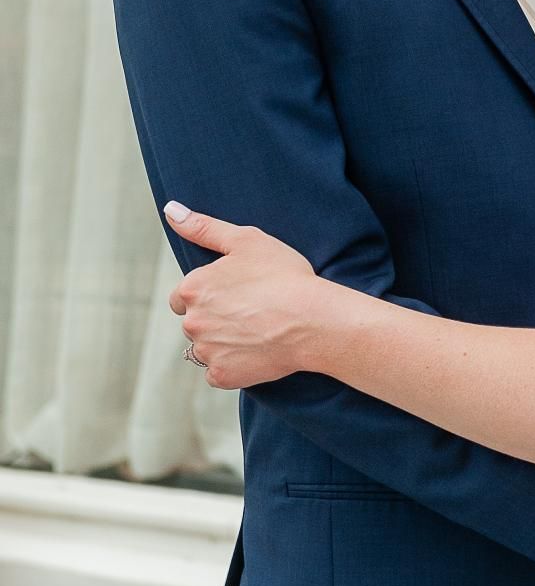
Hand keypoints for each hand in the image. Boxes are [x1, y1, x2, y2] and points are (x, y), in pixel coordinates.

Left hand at [165, 202, 315, 387]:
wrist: (313, 320)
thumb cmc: (284, 276)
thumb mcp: (246, 240)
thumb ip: (203, 227)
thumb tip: (170, 209)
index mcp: (192, 288)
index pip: (182, 296)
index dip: (207, 293)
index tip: (234, 293)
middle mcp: (192, 322)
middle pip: (194, 322)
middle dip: (214, 318)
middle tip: (250, 310)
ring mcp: (206, 352)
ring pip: (205, 348)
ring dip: (222, 342)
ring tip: (256, 331)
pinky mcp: (222, 376)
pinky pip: (218, 372)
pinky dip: (233, 364)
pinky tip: (256, 350)